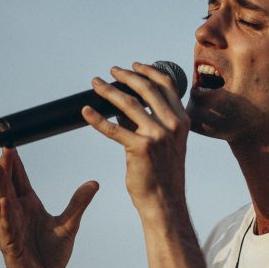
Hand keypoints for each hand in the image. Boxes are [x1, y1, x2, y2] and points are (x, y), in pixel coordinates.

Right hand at [0, 148, 98, 267]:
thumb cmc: (52, 254)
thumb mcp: (69, 224)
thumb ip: (78, 203)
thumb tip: (93, 183)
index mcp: (28, 207)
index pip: (19, 181)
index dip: (15, 165)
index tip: (11, 146)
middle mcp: (16, 216)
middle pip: (8, 188)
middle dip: (5, 169)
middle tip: (4, 149)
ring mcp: (10, 231)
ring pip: (2, 204)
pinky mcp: (11, 248)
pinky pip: (6, 228)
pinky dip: (5, 214)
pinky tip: (4, 201)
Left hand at [81, 63, 189, 215]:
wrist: (164, 201)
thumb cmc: (163, 173)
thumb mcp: (167, 143)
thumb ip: (150, 122)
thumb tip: (123, 106)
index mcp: (182, 121)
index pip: (166, 86)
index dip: (149, 71)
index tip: (134, 66)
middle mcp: (172, 125)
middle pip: (146, 89)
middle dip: (126, 76)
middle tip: (111, 72)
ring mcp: (156, 136)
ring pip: (127, 104)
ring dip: (108, 91)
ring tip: (96, 84)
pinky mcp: (139, 148)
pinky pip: (113, 128)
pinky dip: (96, 118)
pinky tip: (86, 112)